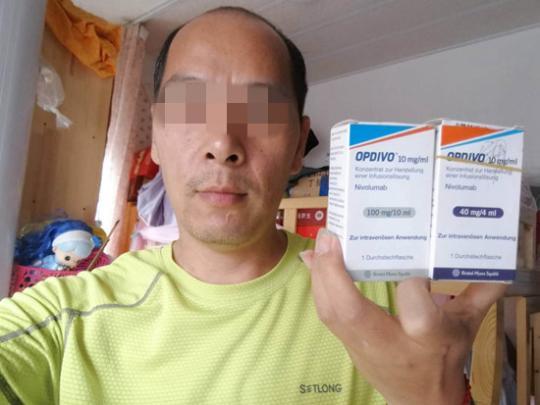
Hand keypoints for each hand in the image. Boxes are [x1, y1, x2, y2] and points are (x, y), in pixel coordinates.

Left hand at [300, 229, 506, 404]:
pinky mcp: (346, 343)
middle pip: (352, 312)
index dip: (411, 285)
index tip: (409, 256)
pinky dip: (317, 284)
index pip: (417, 311)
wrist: (422, 400)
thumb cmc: (444, 358)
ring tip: (321, 241)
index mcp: (427, 338)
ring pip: (331, 312)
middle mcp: (388, 343)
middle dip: (335, 273)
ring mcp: (361, 345)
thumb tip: (496, 260)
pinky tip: (312, 260)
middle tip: (331, 235)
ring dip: (321, 275)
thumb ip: (479, 291)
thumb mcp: (467, 326)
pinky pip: (326, 314)